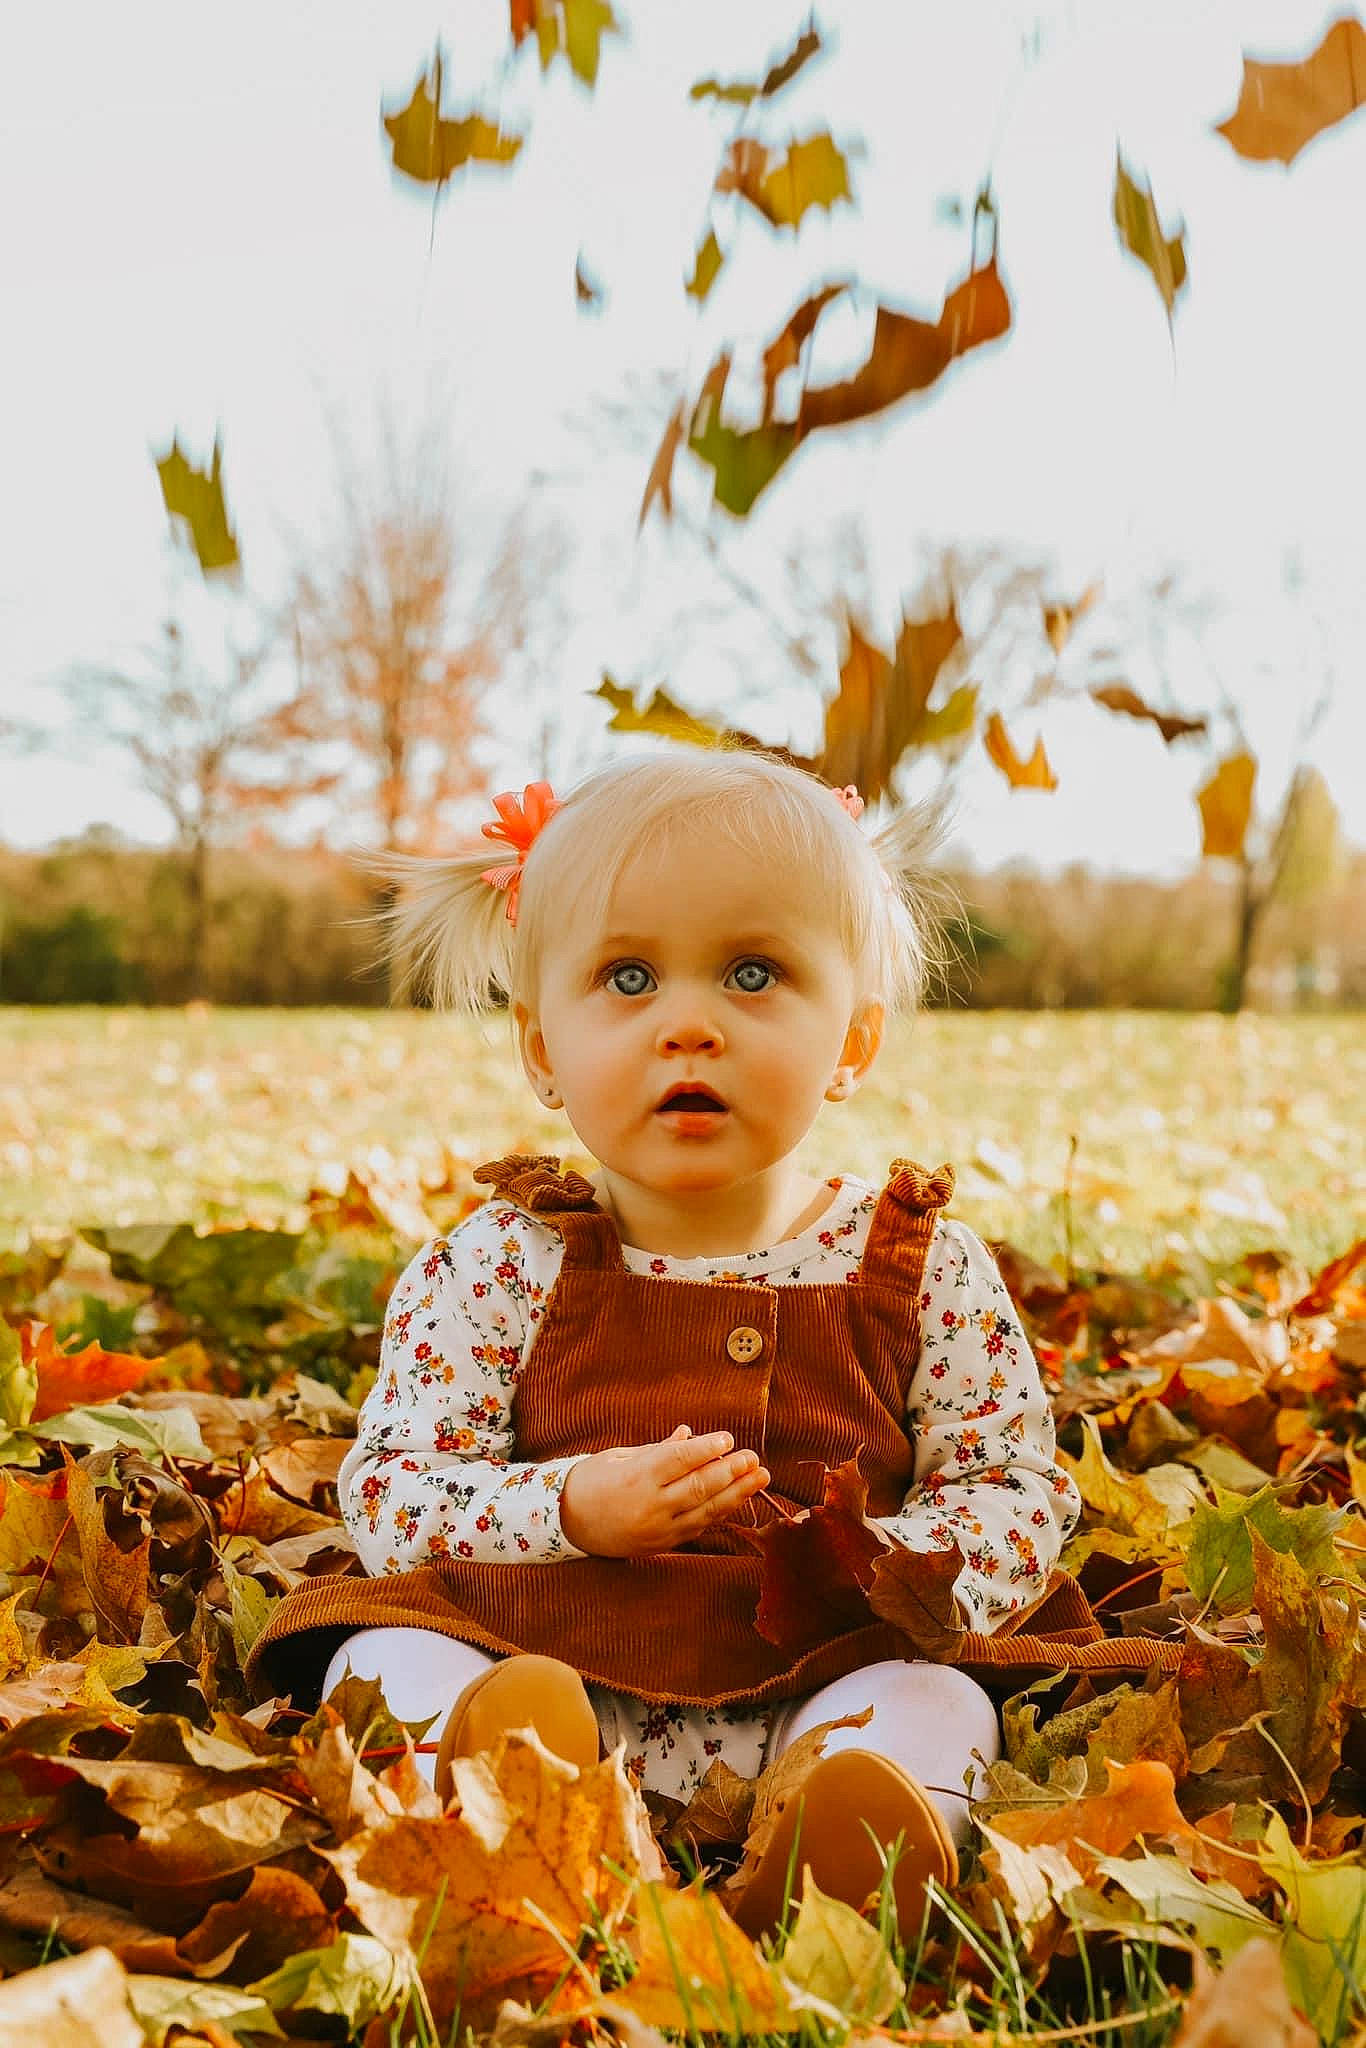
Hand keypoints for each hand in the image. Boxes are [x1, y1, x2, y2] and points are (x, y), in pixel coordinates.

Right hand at [559, 1424, 770, 1557]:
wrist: (566, 1523)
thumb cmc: (592, 1481)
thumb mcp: (621, 1457)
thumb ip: (659, 1450)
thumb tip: (690, 1435)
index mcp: (635, 1477)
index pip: (678, 1460)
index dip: (706, 1449)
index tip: (728, 1438)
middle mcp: (648, 1506)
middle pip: (698, 1488)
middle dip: (730, 1472)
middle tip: (755, 1459)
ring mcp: (656, 1529)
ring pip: (704, 1512)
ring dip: (736, 1494)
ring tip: (759, 1478)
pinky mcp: (661, 1545)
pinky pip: (697, 1528)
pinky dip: (719, 1512)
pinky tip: (737, 1498)